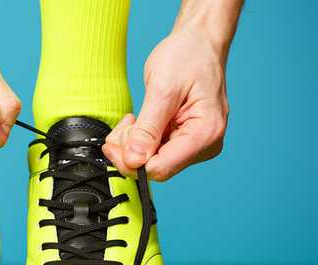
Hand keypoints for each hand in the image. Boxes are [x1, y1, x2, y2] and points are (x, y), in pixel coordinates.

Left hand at [102, 29, 228, 181]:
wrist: (199, 43)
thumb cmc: (187, 57)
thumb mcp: (162, 89)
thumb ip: (147, 128)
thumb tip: (134, 160)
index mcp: (205, 134)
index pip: (159, 168)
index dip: (130, 161)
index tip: (112, 143)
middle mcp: (206, 145)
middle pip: (155, 168)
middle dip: (130, 150)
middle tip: (125, 122)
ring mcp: (197, 145)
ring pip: (152, 161)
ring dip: (134, 143)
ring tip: (133, 117)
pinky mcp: (186, 141)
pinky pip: (156, 152)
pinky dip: (141, 139)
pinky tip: (141, 120)